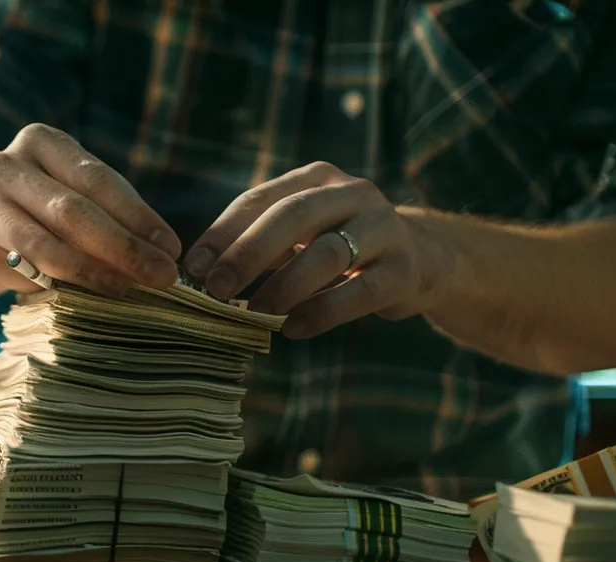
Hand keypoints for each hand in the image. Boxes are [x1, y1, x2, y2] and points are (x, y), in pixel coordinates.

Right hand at [0, 124, 181, 295]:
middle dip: (123, 247)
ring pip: (45, 245)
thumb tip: (163, 252)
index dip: (138, 216)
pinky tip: (87, 296)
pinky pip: (24, 271)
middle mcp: (4, 165)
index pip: (96, 178)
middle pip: (72, 211)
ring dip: (93, 272)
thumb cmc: (47, 206)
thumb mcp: (79, 195)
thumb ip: (115, 214)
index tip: (171, 248)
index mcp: (40, 141)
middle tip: (162, 276)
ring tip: (128, 289)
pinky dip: (59, 285)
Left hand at [182, 162, 453, 338]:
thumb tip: (201, 275)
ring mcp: (384, 228)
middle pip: (293, 216)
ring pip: (327, 253)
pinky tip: (293, 329)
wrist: (422, 259)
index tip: (193, 268)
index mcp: (317, 178)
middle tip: (216, 289)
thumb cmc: (341, 247)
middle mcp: (353, 193)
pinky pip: (359, 292)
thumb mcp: (303, 233)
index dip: (222, 233)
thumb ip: (260, 244)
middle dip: (248, 253)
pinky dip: (321, 313)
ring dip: (284, 286)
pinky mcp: (404, 269)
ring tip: (254, 313)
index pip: (259, 198)